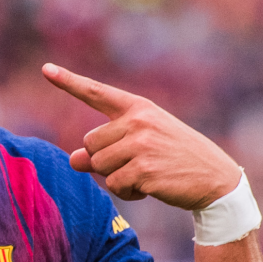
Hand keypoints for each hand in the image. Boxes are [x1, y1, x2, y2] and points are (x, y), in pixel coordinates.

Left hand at [43, 63, 241, 210]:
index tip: (46, 69)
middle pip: (90, 144)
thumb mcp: (143, 145)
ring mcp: (141, 144)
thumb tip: (72, 160)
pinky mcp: (144, 169)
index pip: (97, 93)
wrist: (216, 179)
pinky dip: (129, 192)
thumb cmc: (175, 158)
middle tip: (137, 163)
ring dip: (117, 178)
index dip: (68, 81)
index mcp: (138, 108)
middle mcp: (138, 121)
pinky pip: (115, 185)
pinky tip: (151, 187)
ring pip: (100, 167)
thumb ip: (106, 148)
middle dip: (105, 160)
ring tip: (147, 174)